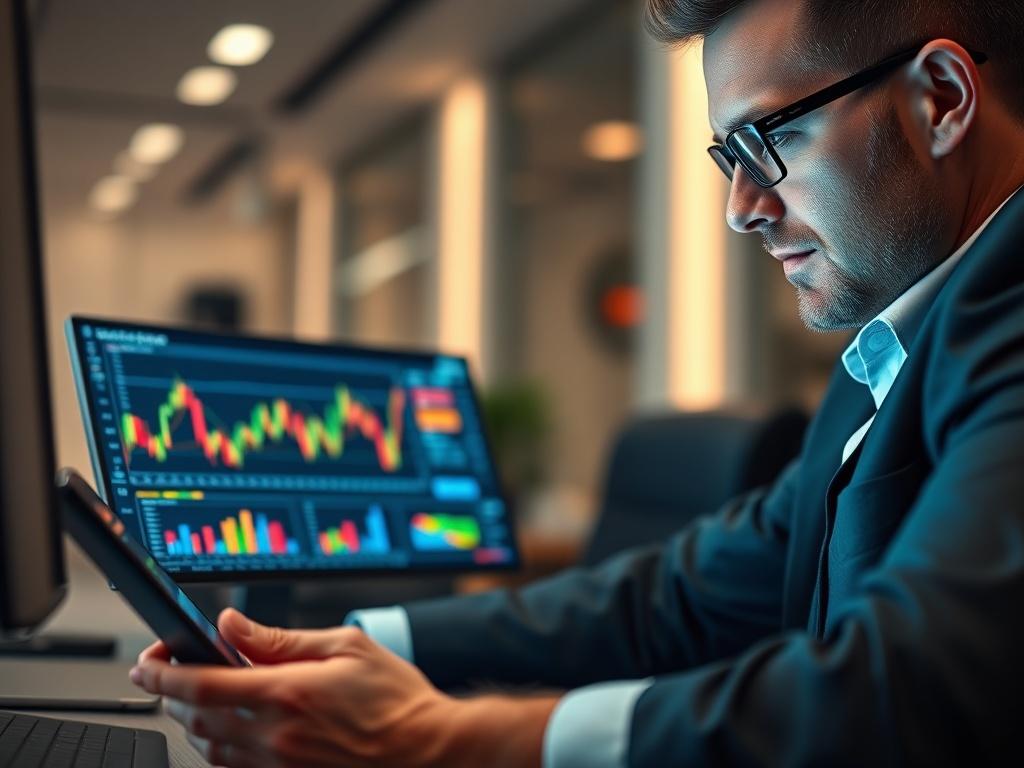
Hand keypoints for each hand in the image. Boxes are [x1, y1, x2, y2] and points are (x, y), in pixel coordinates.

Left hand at [132, 608, 556, 767]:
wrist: (428, 750)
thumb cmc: (395, 698)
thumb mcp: (345, 646)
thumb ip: (280, 638)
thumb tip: (232, 627)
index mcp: (287, 693)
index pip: (201, 685)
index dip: (162, 674)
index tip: (147, 663)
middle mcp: (275, 735)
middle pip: (195, 719)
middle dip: (172, 694)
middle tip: (169, 673)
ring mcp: (279, 766)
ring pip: (207, 749)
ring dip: (192, 722)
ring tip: (197, 698)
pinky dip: (216, 750)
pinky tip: (225, 732)